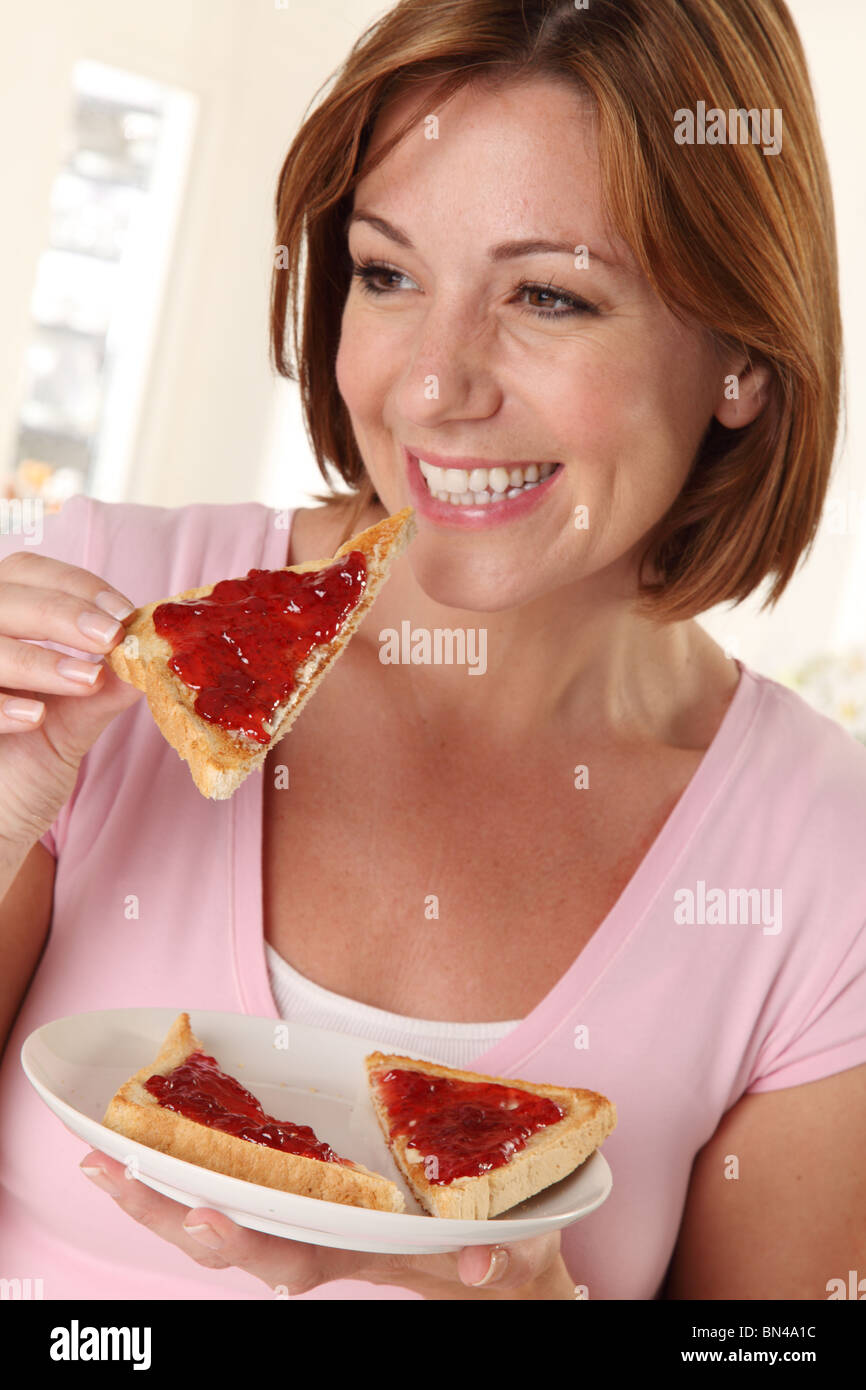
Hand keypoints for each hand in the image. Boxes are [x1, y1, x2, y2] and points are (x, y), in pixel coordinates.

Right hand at [0, 551, 142, 846]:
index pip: (28, 573)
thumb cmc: (22, 764)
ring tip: (85, 680)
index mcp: (1, 620)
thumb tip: (154, 653)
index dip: (75, 585)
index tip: (123, 614)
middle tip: (110, 638)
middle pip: (3, 597)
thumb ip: (106, 687)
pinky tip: (33, 718)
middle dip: (60, 613)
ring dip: (36, 658)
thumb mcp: (72, 722)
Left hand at [80, 1149, 576, 1299]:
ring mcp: (322, 1212)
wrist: (511, 1270)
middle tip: (109, 1174)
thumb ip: (503, 1261)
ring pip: (233, 1207)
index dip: (246, 1243)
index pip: (295, 1257)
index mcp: (366, 1256)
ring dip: (167, 1188)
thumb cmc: (511, 1263)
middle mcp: (329, 1239)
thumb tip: (476, 1266)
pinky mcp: (325, 1185)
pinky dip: (204, 1158)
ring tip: (106, 1156)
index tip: (207, 1216)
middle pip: (235, 1238)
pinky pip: (254, 1178)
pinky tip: (165, 1130)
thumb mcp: (520, 1262)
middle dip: (169, 1214)